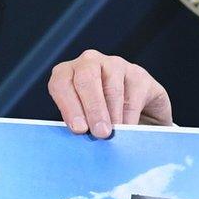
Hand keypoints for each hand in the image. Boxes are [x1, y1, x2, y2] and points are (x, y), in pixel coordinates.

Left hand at [47, 50, 172, 137]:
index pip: (60, 83)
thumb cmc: (97, 117)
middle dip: (93, 108)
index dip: (68, 106)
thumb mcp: (82, 118)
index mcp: (67, 73)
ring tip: (114, 134)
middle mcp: (89, 63)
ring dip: (112, 114)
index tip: (79, 129)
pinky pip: (133, 97)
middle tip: (100, 133)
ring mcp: (115, 65)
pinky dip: (130, 117)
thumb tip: (80, 136)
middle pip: (86, 80)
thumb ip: (78, 124)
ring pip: (112, 89)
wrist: (133, 113)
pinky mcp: (138, 74)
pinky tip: (128, 129)